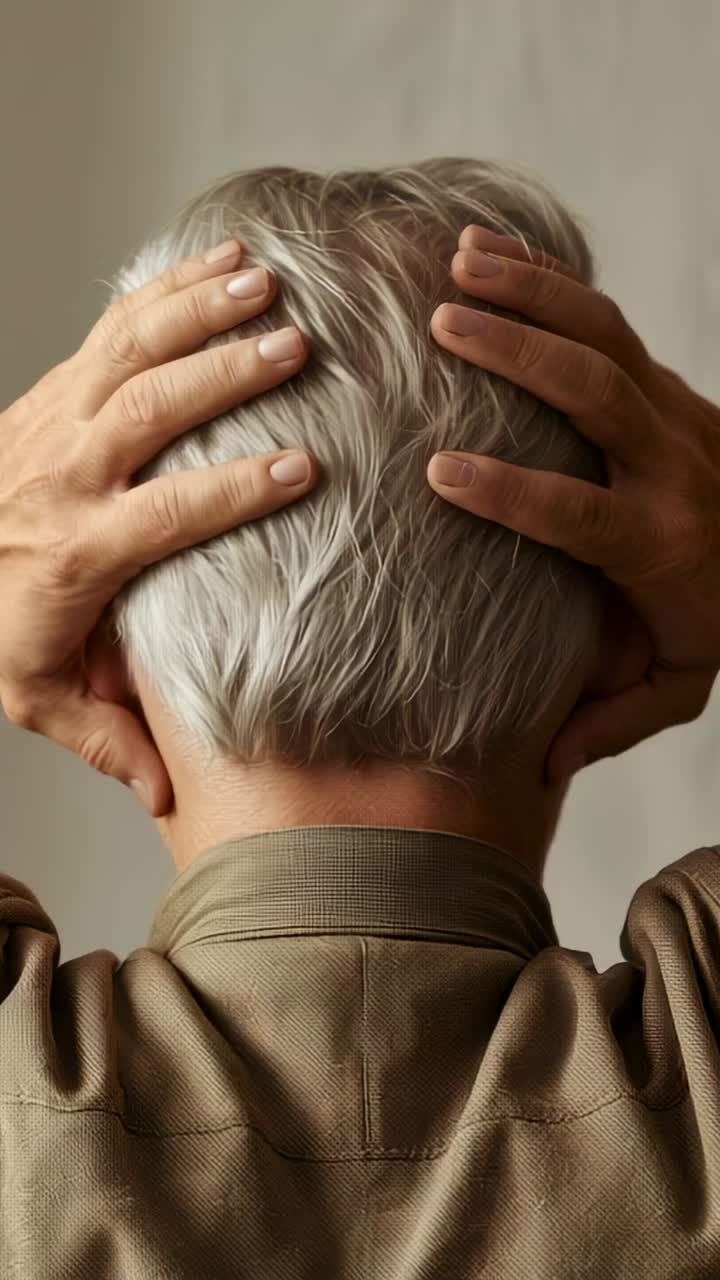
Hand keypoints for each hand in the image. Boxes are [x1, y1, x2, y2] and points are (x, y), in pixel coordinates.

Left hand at [0, 241, 316, 815]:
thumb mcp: (33, 694)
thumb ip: (103, 739)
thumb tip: (167, 796)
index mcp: (75, 549)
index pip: (167, 511)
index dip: (236, 488)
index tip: (306, 467)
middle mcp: (66, 472)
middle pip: (150, 410)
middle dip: (226, 373)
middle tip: (297, 347)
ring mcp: (56, 419)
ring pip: (130, 350)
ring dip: (198, 310)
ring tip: (266, 281)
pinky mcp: (54, 391)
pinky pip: (112, 328)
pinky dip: (166, 289)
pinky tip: (219, 261)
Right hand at [427, 225, 719, 783]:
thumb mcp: (678, 685)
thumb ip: (609, 721)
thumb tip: (537, 766)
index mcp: (656, 544)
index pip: (580, 512)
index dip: (512, 492)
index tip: (438, 471)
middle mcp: (669, 467)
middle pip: (595, 395)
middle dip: (515, 354)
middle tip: (441, 325)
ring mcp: (675, 415)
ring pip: (603, 338)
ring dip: (532, 294)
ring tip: (459, 261)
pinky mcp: (669, 387)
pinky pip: (609, 324)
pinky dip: (553, 282)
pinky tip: (496, 251)